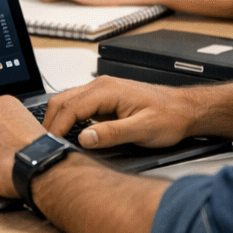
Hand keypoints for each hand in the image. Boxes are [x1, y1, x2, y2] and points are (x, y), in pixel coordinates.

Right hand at [42, 77, 202, 148]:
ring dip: (58, 120)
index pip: (70, 108)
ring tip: (53, 141)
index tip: (50, 145)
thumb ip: (112, 133)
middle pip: (62, 101)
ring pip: (68, 102)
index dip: (57, 128)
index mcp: (107, 90)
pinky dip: (68, 119)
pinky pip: (78, 106)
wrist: (186, 110)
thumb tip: (85, 138)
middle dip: (50, 123)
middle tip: (45, 145)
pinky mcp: (105, 99)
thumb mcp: (143, 129)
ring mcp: (102, 91)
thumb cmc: (170, 117)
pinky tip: (69, 134)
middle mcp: (101, 86)